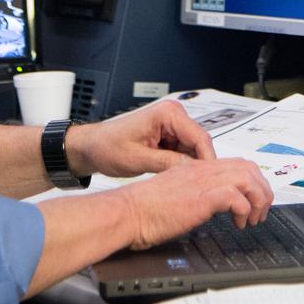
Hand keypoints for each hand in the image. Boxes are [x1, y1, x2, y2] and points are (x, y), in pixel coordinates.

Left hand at [65, 100, 214, 179]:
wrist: (93, 147)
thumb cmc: (107, 146)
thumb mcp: (138, 159)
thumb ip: (168, 164)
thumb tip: (193, 172)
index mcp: (167, 113)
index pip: (200, 137)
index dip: (208, 162)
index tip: (211, 182)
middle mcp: (172, 115)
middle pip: (200, 144)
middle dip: (199, 166)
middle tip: (199, 189)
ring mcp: (171, 126)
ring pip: (194, 150)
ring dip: (190, 168)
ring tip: (182, 186)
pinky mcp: (169, 136)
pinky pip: (185, 153)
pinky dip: (182, 166)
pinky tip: (174, 179)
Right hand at [120, 156, 272, 249]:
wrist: (127, 213)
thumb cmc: (143, 210)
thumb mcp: (175, 195)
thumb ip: (193, 193)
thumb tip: (209, 205)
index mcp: (194, 168)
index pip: (234, 164)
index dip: (251, 181)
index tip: (252, 201)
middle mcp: (200, 170)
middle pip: (246, 167)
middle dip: (261, 189)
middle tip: (260, 211)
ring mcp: (201, 182)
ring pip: (246, 177)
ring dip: (257, 199)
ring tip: (253, 218)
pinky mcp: (200, 197)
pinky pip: (235, 196)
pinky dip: (244, 210)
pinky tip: (238, 223)